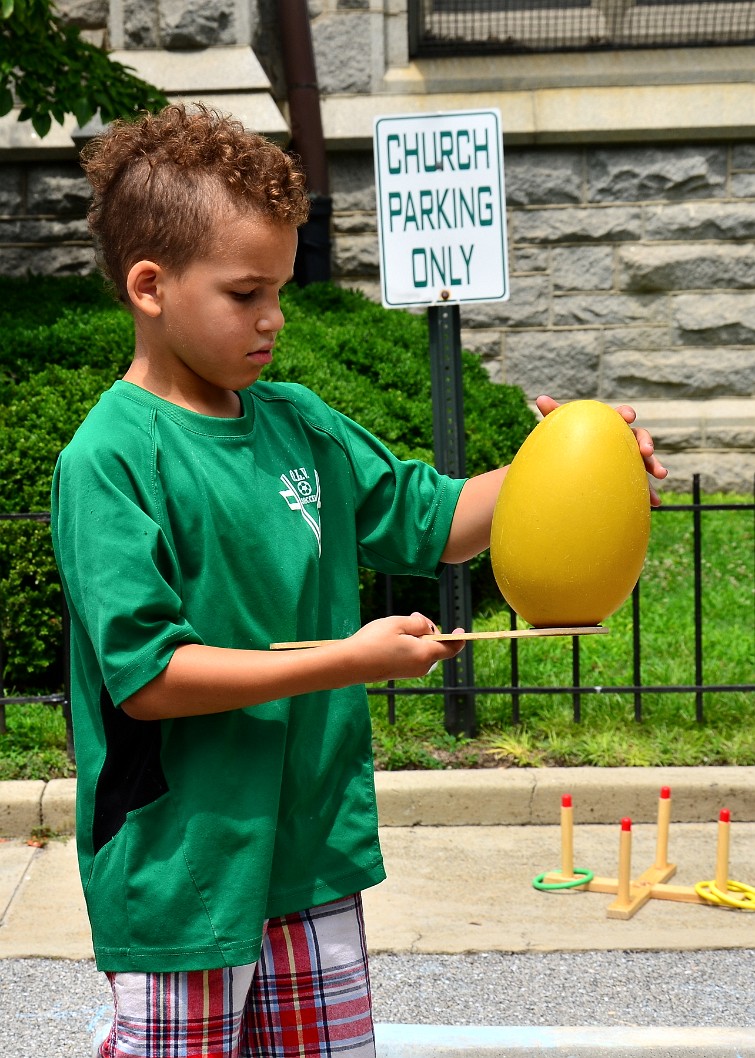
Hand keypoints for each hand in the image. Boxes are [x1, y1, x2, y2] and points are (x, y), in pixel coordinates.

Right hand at [349, 612, 464, 681]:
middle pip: (435, 647)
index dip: (458, 639)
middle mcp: (421, 667)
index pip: (450, 648)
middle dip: (429, 631)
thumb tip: (428, 628)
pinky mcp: (400, 673)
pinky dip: (410, 646)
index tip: (462, 630)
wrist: (351, 664)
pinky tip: (393, 638)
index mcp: (425, 654)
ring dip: (418, 638)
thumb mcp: (399, 623)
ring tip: (399, 626)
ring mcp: (410, 672)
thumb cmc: (374, 641)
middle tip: (413, 616)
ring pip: (423, 651)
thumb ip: (419, 623)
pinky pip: (413, 657)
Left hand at [535, 395, 667, 506]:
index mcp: (610, 424)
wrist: (576, 460)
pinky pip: (643, 484)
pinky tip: (654, 503)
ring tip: (661, 474)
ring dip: (656, 466)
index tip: (628, 417)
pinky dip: (650, 492)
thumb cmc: (572, 438)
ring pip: (646, 461)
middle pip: (640, 437)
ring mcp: (630, 458)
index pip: (620, 416)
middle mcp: (624, 439)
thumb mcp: (564, 427)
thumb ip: (556, 413)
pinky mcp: (631, 477)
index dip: (625, 415)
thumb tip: (540, 399)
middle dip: (646, 442)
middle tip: (647, 451)